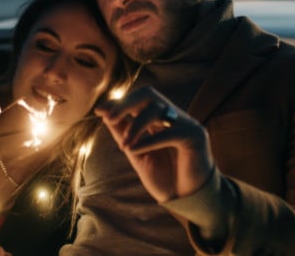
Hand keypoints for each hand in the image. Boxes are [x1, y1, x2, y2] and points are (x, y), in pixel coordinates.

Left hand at [95, 86, 214, 202]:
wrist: (185, 200)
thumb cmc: (164, 177)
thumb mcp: (137, 154)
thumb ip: (124, 134)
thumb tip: (105, 113)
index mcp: (160, 118)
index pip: (139, 99)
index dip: (120, 102)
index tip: (100, 110)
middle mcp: (173, 116)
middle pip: (148, 94)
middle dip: (126, 103)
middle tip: (109, 117)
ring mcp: (186, 123)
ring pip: (157, 109)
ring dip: (136, 126)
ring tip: (124, 146)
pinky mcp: (195, 136)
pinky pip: (169, 133)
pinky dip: (148, 141)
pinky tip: (133, 150)